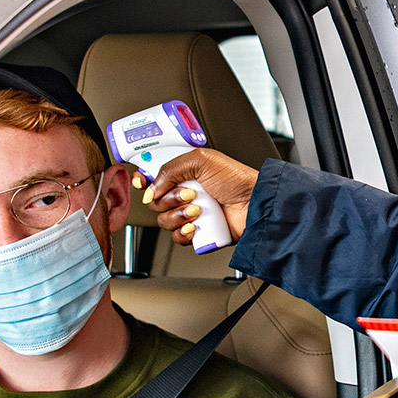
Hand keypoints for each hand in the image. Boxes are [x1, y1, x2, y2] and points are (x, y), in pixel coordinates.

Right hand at [137, 149, 258, 245]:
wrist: (255, 203)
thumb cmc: (236, 179)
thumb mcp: (201, 159)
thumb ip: (170, 167)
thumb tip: (151, 187)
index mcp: (184, 174)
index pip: (154, 178)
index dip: (144, 181)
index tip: (142, 182)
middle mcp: (185, 194)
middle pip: (155, 201)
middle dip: (168, 199)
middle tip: (189, 194)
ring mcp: (191, 214)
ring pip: (164, 220)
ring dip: (177, 215)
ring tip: (197, 210)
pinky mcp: (198, 233)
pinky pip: (177, 237)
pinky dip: (182, 233)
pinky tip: (194, 226)